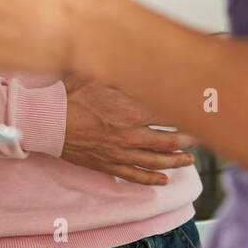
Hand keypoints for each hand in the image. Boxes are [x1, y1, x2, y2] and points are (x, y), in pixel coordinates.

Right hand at [61, 74, 197, 185]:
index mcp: (131, 110)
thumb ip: (126, 76)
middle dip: (189, 139)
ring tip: (189, 160)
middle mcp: (130, 134)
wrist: (45, 120)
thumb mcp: (101, 77)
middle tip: (202, 135)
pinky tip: (162, 180)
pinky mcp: (107, 164)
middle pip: (170, 141)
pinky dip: (151, 180)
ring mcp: (119, 152)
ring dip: (176, 161)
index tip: (201, 109)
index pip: (171, 113)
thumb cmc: (70, 94)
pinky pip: (134, 175)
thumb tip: (146, 68)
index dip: (188, 112)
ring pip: (156, 161)